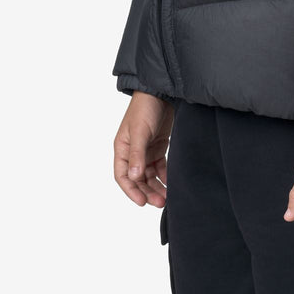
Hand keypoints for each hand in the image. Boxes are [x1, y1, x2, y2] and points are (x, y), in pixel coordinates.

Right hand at [114, 92, 174, 207]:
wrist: (162, 91)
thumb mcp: (140, 131)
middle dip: (147, 192)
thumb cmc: (145, 107)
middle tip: (160, 202)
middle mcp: (132, 151)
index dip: (131, 190)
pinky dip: (164, 176)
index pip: (122, 176)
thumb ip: (137, 155)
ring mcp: (146, 149)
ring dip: (156, 186)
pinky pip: (160, 166)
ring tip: (167, 197)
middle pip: (137, 179)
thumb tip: (133, 177)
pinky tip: (171, 183)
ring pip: (149, 175)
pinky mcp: (158, 146)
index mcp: (122, 148)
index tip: (142, 202)